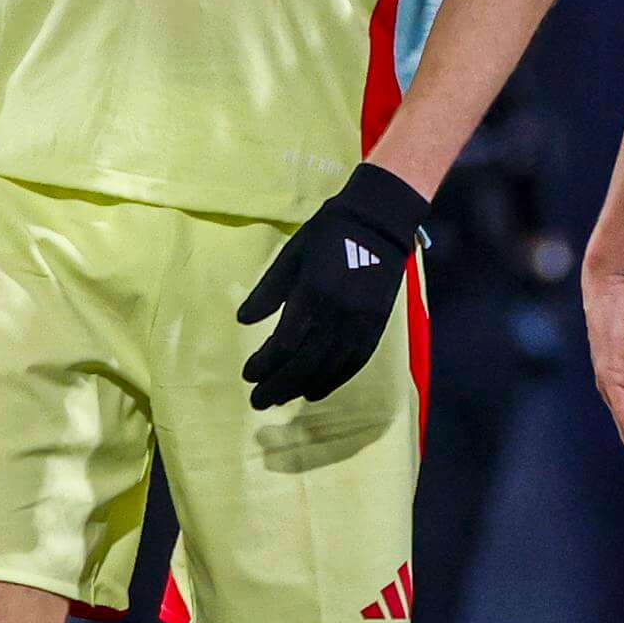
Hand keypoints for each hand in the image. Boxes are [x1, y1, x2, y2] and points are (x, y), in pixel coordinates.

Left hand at [237, 165, 425, 409]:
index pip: (284, 343)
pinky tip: (315, 391)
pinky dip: (333, 381)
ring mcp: (359, 324)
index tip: (247, 374)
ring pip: (328, 368)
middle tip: (258, 400)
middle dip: (277, 385)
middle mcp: (337, 315)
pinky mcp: (375, 327)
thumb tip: (243, 320)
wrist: (380, 222)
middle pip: (304, 363)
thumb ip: (268, 290)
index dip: (264, 363)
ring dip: (301, 387)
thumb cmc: (329, 233)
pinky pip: (353, 363)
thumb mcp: (292, 254)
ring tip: (280, 398)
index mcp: (313, 293)